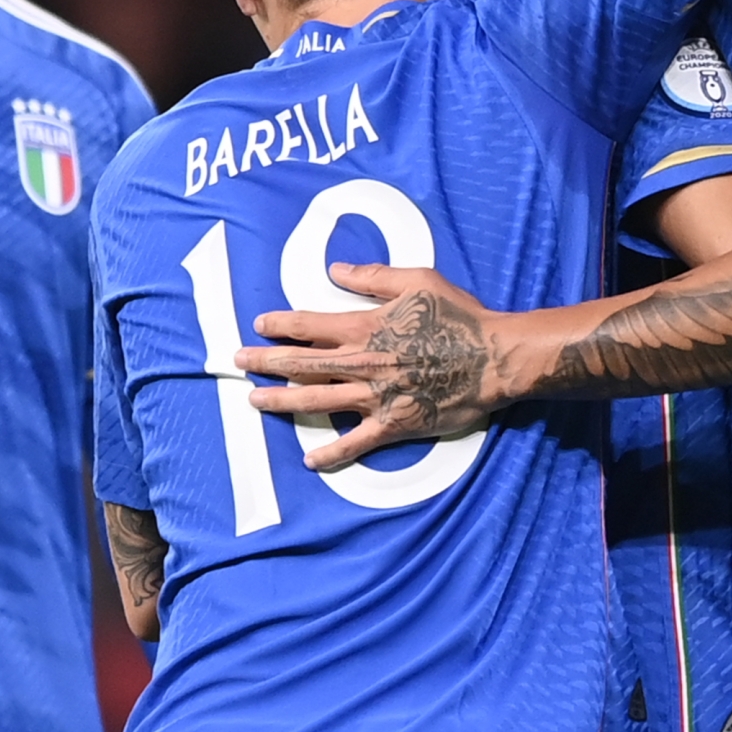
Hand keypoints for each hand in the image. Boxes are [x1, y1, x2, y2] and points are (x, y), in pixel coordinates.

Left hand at [236, 264, 509, 470]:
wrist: (493, 358)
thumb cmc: (459, 316)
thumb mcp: (417, 280)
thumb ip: (372, 277)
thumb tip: (335, 271)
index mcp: (364, 327)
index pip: (308, 326)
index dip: (279, 324)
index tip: (258, 325)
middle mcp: (361, 363)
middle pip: (300, 364)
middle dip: (264, 361)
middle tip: (238, 362)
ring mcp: (374, 397)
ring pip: (315, 401)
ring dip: (281, 401)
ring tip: (254, 401)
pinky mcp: (392, 424)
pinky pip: (354, 443)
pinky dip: (331, 453)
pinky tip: (310, 460)